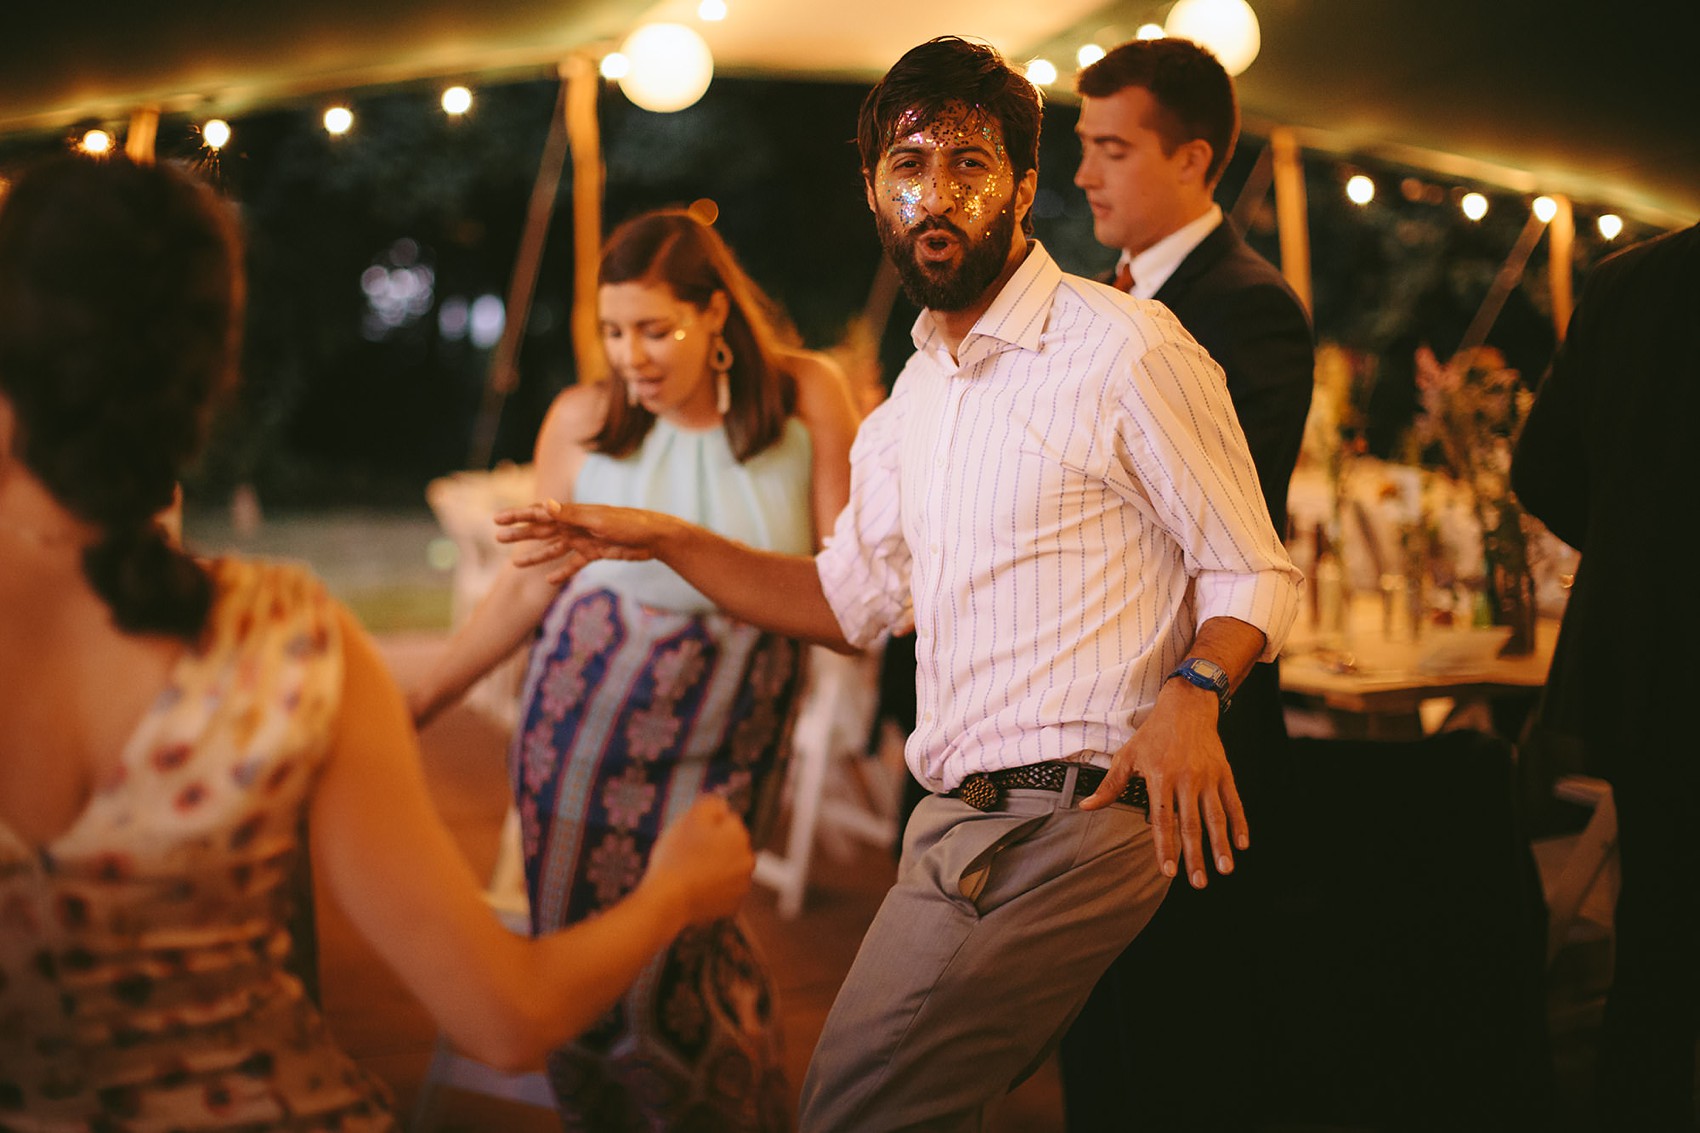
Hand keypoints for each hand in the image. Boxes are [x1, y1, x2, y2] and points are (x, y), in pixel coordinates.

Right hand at [494, 501, 677, 584]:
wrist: (655, 537)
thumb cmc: (629, 524)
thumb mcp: (598, 520)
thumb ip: (570, 515)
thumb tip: (544, 505)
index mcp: (573, 513)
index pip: (539, 513)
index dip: (518, 515)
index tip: (497, 519)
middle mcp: (575, 525)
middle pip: (541, 530)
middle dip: (520, 534)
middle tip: (497, 537)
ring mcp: (584, 539)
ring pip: (554, 549)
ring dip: (535, 556)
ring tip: (515, 566)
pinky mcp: (595, 553)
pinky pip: (574, 564)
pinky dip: (562, 572)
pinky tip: (550, 581)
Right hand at [641, 795, 754, 924]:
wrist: (668, 899)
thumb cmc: (677, 856)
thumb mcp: (691, 817)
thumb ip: (711, 804)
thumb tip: (723, 806)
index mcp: (740, 836)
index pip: (725, 821)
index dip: (704, 827)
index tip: (690, 838)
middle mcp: (748, 860)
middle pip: (729, 845)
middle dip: (713, 847)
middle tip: (688, 855)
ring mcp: (742, 885)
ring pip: (726, 868)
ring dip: (714, 867)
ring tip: (689, 873)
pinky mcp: (733, 906)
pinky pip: (723, 890)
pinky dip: (712, 889)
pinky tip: (694, 889)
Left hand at [1079, 681, 1248, 888]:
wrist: (1187, 705)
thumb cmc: (1153, 733)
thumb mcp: (1128, 755)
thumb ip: (1111, 785)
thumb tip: (1086, 806)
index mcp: (1160, 777)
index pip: (1162, 820)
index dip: (1165, 847)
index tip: (1167, 871)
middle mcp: (1186, 779)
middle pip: (1191, 824)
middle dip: (1195, 856)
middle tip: (1198, 883)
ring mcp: (1208, 776)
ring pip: (1215, 816)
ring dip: (1220, 844)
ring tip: (1224, 869)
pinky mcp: (1224, 772)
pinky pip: (1234, 801)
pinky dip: (1240, 823)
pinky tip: (1242, 844)